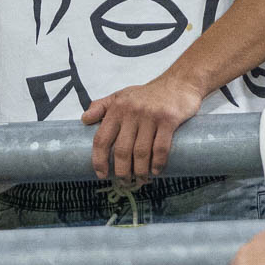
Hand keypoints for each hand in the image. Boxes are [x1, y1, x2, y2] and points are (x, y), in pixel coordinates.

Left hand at [83, 71, 204, 179]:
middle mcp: (132, 111)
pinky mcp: (169, 119)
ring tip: (141, 180)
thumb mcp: (122, 96)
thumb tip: (84, 120)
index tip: (102, 174)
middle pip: (122, 150)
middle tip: (124, 182)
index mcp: (117, 108)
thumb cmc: (149, 93)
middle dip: (122, 171)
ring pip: (141, 152)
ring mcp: (151, 115)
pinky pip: (160, 147)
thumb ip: (102, 106)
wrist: (180, 82)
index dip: (99, 160)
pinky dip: (157, 163)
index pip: (101, 138)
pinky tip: (155, 171)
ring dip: (140, 171)